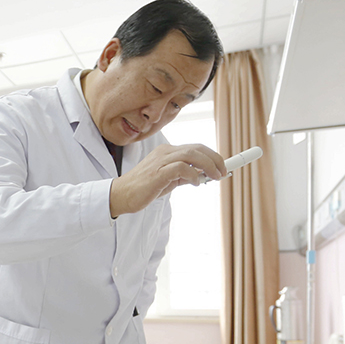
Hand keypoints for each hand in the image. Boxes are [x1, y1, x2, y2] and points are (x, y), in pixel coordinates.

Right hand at [109, 143, 226, 217]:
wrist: (121, 195)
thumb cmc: (144, 188)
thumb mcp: (168, 180)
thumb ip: (183, 175)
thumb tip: (202, 176)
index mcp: (167, 152)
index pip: (195, 148)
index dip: (212, 155)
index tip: (223, 166)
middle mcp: (165, 152)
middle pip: (197, 148)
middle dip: (215, 159)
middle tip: (223, 172)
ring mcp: (161, 160)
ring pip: (191, 154)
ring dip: (208, 165)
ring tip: (215, 177)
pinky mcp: (158, 172)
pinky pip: (181, 167)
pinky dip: (193, 174)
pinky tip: (196, 183)